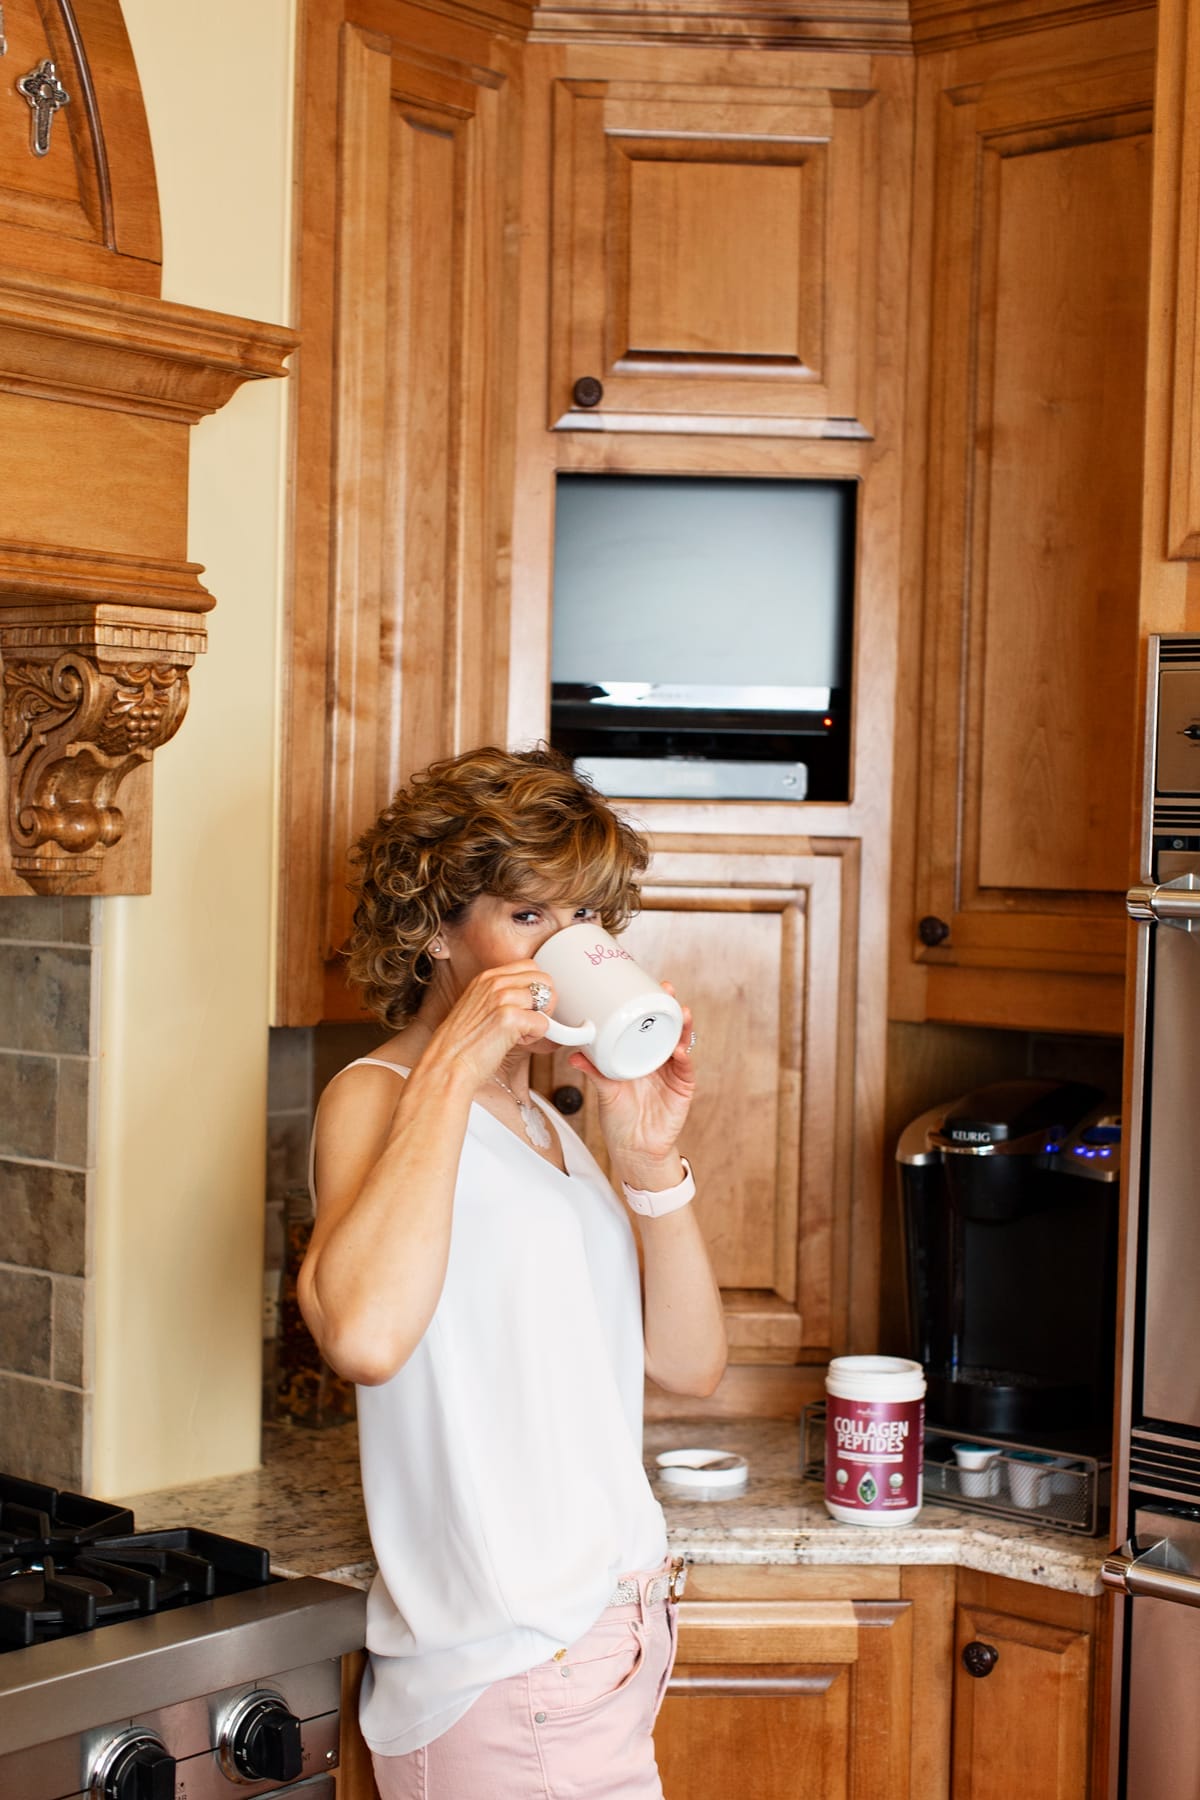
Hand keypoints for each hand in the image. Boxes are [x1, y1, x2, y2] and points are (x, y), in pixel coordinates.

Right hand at [423, 962, 554, 1089]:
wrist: (446, 1065)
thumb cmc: (462, 1044)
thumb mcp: (478, 1006)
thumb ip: (503, 995)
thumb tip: (537, 998)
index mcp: (487, 977)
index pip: (530, 966)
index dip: (536, 988)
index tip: (527, 1007)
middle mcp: (494, 983)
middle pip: (544, 979)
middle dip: (545, 1002)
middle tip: (528, 1021)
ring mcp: (502, 998)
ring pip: (547, 1000)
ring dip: (539, 1020)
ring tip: (518, 1033)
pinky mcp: (509, 1018)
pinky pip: (543, 1023)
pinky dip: (535, 1037)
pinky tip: (515, 1042)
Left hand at [567, 984, 695, 1184]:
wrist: (635, 1151)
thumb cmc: (620, 1118)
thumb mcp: (605, 1091)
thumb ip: (595, 1072)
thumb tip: (575, 1054)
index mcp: (640, 1055)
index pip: (647, 1025)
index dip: (649, 1006)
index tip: (647, 986)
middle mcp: (659, 1059)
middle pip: (668, 1028)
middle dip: (670, 1008)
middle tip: (666, 990)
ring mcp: (673, 1072)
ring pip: (682, 1043)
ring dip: (683, 1027)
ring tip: (681, 1012)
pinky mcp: (682, 1088)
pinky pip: (685, 1069)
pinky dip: (684, 1058)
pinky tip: (680, 1050)